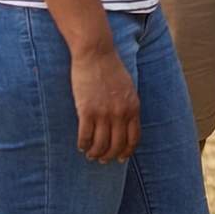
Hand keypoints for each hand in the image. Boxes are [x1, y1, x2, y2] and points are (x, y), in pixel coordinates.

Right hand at [69, 43, 139, 162]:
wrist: (96, 53)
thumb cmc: (111, 69)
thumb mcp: (127, 88)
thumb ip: (127, 106)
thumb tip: (124, 125)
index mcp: (133, 107)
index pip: (133, 138)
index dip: (126, 151)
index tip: (120, 158)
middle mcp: (121, 113)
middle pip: (116, 145)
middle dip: (109, 156)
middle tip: (101, 160)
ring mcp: (104, 112)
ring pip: (100, 145)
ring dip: (95, 153)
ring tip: (90, 154)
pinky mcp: (87, 110)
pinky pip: (85, 136)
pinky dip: (83, 145)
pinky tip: (81, 145)